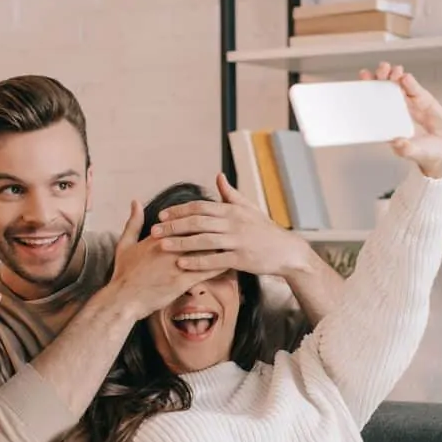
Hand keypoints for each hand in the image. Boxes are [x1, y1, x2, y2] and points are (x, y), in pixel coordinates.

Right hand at [108, 200, 226, 318]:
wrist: (123, 299)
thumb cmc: (124, 274)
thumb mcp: (125, 244)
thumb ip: (133, 222)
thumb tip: (135, 202)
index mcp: (158, 237)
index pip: (184, 221)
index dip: (199, 217)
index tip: (212, 214)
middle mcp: (169, 247)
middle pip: (198, 232)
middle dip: (215, 228)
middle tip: (231, 225)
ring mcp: (176, 263)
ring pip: (205, 250)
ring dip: (221, 246)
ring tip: (235, 243)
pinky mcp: (181, 281)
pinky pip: (205, 271)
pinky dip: (219, 266)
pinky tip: (231, 264)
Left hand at [151, 174, 313, 277]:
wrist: (287, 251)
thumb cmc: (265, 230)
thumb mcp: (250, 209)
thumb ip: (231, 194)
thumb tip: (218, 177)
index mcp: (232, 210)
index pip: (200, 207)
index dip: (179, 210)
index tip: (162, 214)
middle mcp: (233, 223)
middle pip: (197, 222)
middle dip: (174, 225)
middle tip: (154, 230)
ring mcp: (237, 241)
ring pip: (203, 240)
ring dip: (181, 243)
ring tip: (162, 246)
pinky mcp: (241, 259)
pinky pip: (215, 260)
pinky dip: (197, 262)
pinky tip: (182, 264)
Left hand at [359, 62, 441, 178]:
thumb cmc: (426, 153)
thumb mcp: (416, 152)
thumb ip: (407, 149)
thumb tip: (397, 143)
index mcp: (388, 124)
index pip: (374, 104)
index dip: (368, 90)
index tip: (363, 78)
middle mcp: (396, 111)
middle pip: (384, 91)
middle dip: (381, 78)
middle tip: (381, 70)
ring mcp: (409, 104)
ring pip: (399, 86)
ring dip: (395, 76)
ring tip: (395, 71)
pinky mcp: (423, 101)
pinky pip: (415, 90)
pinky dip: (410, 83)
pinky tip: (406, 77)